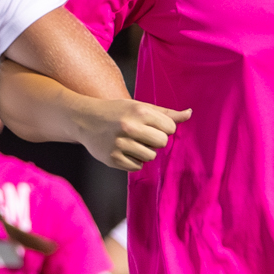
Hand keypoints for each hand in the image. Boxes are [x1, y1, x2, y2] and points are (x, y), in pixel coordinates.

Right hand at [68, 97, 189, 171]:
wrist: (84, 119)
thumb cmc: (116, 112)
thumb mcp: (139, 107)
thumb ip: (165, 113)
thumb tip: (189, 114)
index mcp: (139, 112)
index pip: (170, 128)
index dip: (164, 128)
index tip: (152, 126)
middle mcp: (130, 128)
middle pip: (162, 143)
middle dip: (156, 140)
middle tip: (143, 135)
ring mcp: (120, 144)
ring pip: (150, 156)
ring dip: (145, 152)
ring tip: (132, 143)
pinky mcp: (113, 159)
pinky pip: (136, 167)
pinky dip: (133, 161)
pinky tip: (124, 151)